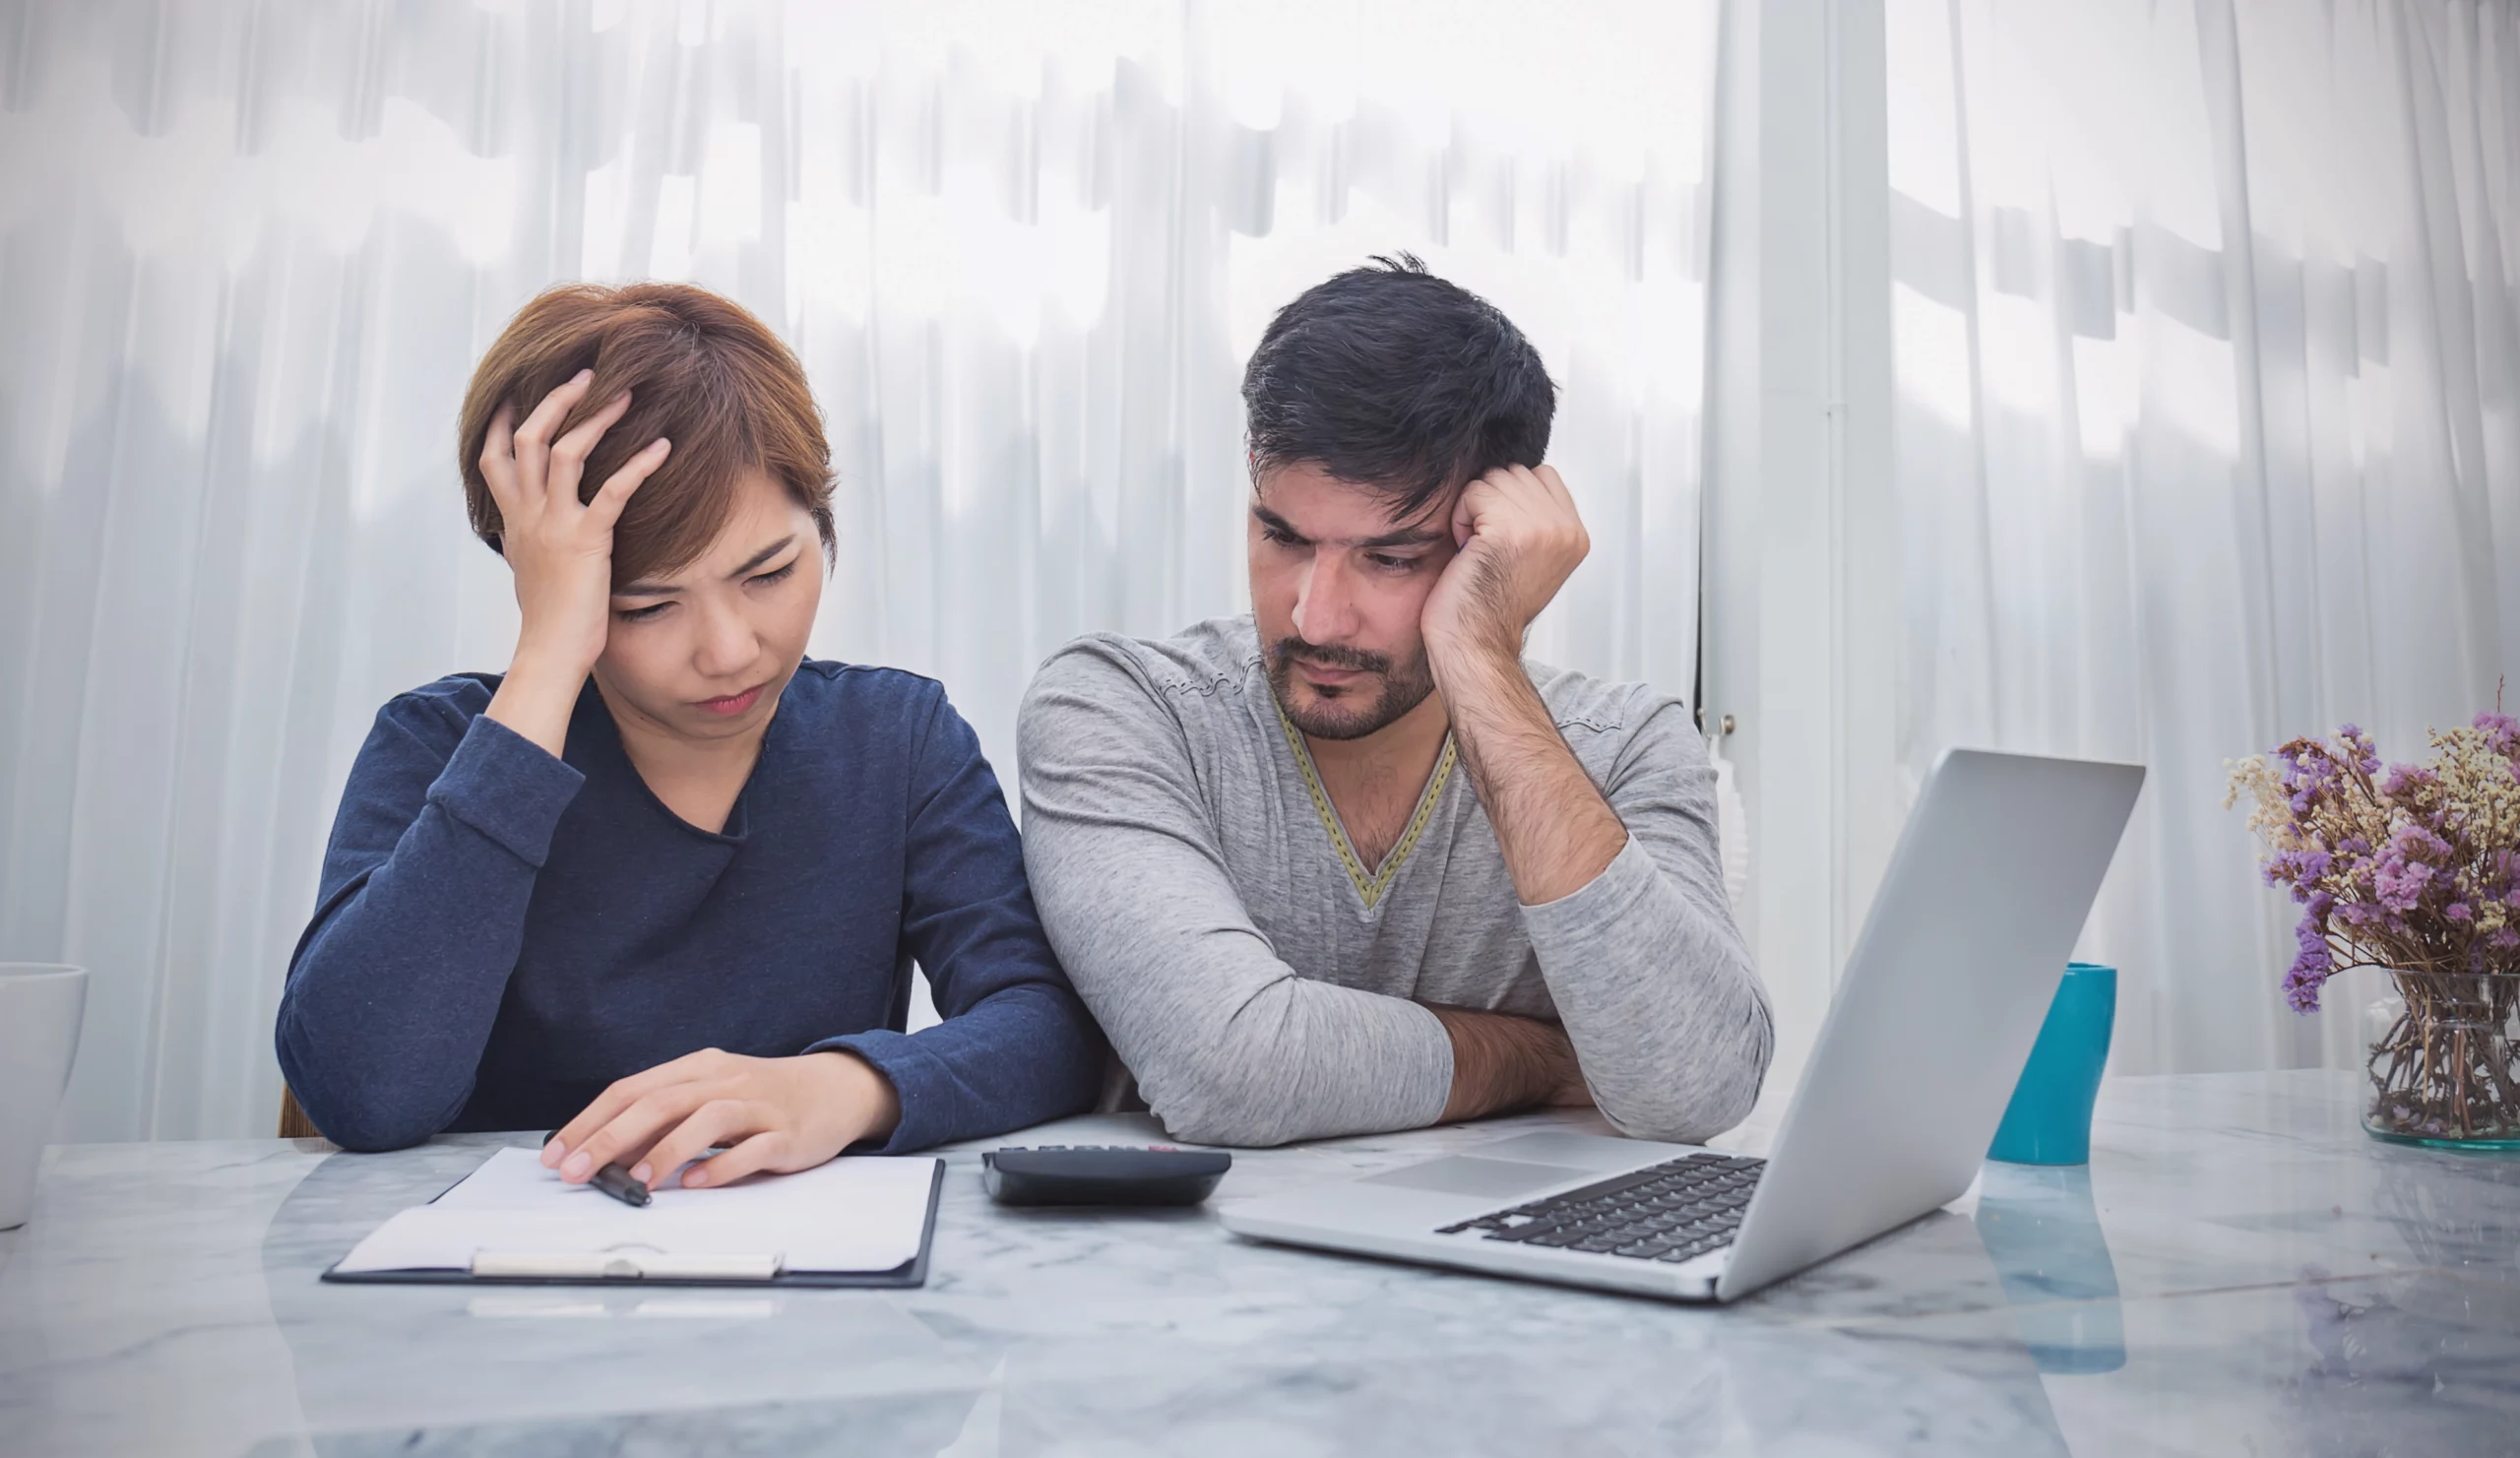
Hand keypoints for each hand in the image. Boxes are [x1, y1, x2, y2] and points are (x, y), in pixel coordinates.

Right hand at [479, 369, 669, 678]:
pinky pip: (613, 490)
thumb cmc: (549, 617)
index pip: (494, 456)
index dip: (504, 420)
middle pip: (528, 439)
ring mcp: (555, 525)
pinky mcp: (587, 541)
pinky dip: (638, 465)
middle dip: (555, 401)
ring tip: (625, 395)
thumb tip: (525, 530)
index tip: (519, 390)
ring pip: (565, 452)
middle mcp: (528, 514)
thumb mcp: (529, 567)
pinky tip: (664, 448)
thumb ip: (527, 539)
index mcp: (513, 519)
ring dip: (596, 418)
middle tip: (585, 374)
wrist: (551, 651)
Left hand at [540, 1049, 901, 1191]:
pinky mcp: (786, 1134)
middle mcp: (725, 1081)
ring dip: (664, 1151)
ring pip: (706, 1120)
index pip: (633, 1089)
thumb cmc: (762, 1098)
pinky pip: (752, 1148)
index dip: (591, 1121)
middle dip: (611, 1137)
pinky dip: (721, 1165)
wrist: (835, 1090)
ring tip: (634, 1182)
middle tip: (577, 1171)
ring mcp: (758, 1106)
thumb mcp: (710, 1095)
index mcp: (699, 1068)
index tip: (557, 1154)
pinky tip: (696, 1182)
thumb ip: (665, 1119)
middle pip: (661, 1102)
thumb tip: (606, 1154)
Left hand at [1420, 463, 1588, 665]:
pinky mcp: (1510, 530)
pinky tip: (1467, 549)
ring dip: (1474, 509)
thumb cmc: (1491, 607)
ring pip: (1493, 479)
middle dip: (1491, 502)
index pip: (1542, 475)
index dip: (1511, 498)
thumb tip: (1514, 483)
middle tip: (1486, 544)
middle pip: (1515, 473)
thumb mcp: (1533, 556)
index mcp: (1575, 535)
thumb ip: (1536, 518)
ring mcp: (1541, 528)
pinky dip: (1460, 518)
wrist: (1476, 642)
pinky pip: (1473, 493)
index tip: (1502, 536)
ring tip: (1477, 547)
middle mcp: (1565, 529)